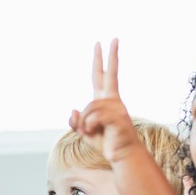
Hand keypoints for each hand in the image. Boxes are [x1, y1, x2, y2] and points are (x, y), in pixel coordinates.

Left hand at [68, 39, 140, 164]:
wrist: (122, 155)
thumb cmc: (105, 142)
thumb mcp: (83, 131)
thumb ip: (75, 121)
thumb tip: (73, 110)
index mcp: (106, 100)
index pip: (103, 76)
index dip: (101, 60)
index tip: (104, 43)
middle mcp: (113, 100)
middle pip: (108, 74)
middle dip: (109, 56)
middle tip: (112, 38)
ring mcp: (117, 108)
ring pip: (88, 108)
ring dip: (83, 123)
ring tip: (90, 132)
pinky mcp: (117, 118)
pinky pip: (92, 118)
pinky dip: (87, 128)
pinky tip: (93, 133)